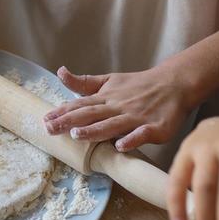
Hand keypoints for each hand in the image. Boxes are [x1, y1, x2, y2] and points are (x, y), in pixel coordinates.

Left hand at [43, 65, 192, 150]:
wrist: (174, 83)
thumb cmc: (139, 85)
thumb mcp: (109, 80)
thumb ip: (84, 83)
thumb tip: (60, 73)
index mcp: (106, 97)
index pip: (80, 105)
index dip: (62, 112)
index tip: (44, 119)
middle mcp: (118, 107)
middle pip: (91, 115)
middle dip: (70, 122)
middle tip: (50, 129)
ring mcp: (136, 117)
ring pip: (113, 125)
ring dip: (95, 130)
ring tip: (77, 135)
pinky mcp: (155, 127)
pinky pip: (142, 134)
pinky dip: (132, 139)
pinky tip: (121, 146)